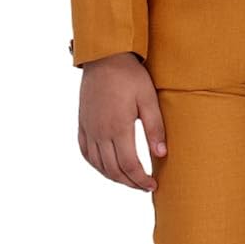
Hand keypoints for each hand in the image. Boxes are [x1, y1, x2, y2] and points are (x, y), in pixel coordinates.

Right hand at [78, 52, 166, 190]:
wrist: (104, 57)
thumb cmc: (130, 76)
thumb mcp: (148, 99)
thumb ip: (155, 128)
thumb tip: (161, 154)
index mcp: (118, 128)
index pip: (130, 166)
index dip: (141, 180)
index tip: (153, 185)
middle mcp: (100, 132)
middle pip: (113, 170)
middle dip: (130, 182)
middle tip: (144, 186)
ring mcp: (88, 129)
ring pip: (98, 164)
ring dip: (114, 177)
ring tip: (129, 180)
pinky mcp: (82, 123)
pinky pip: (85, 152)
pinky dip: (96, 165)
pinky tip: (106, 167)